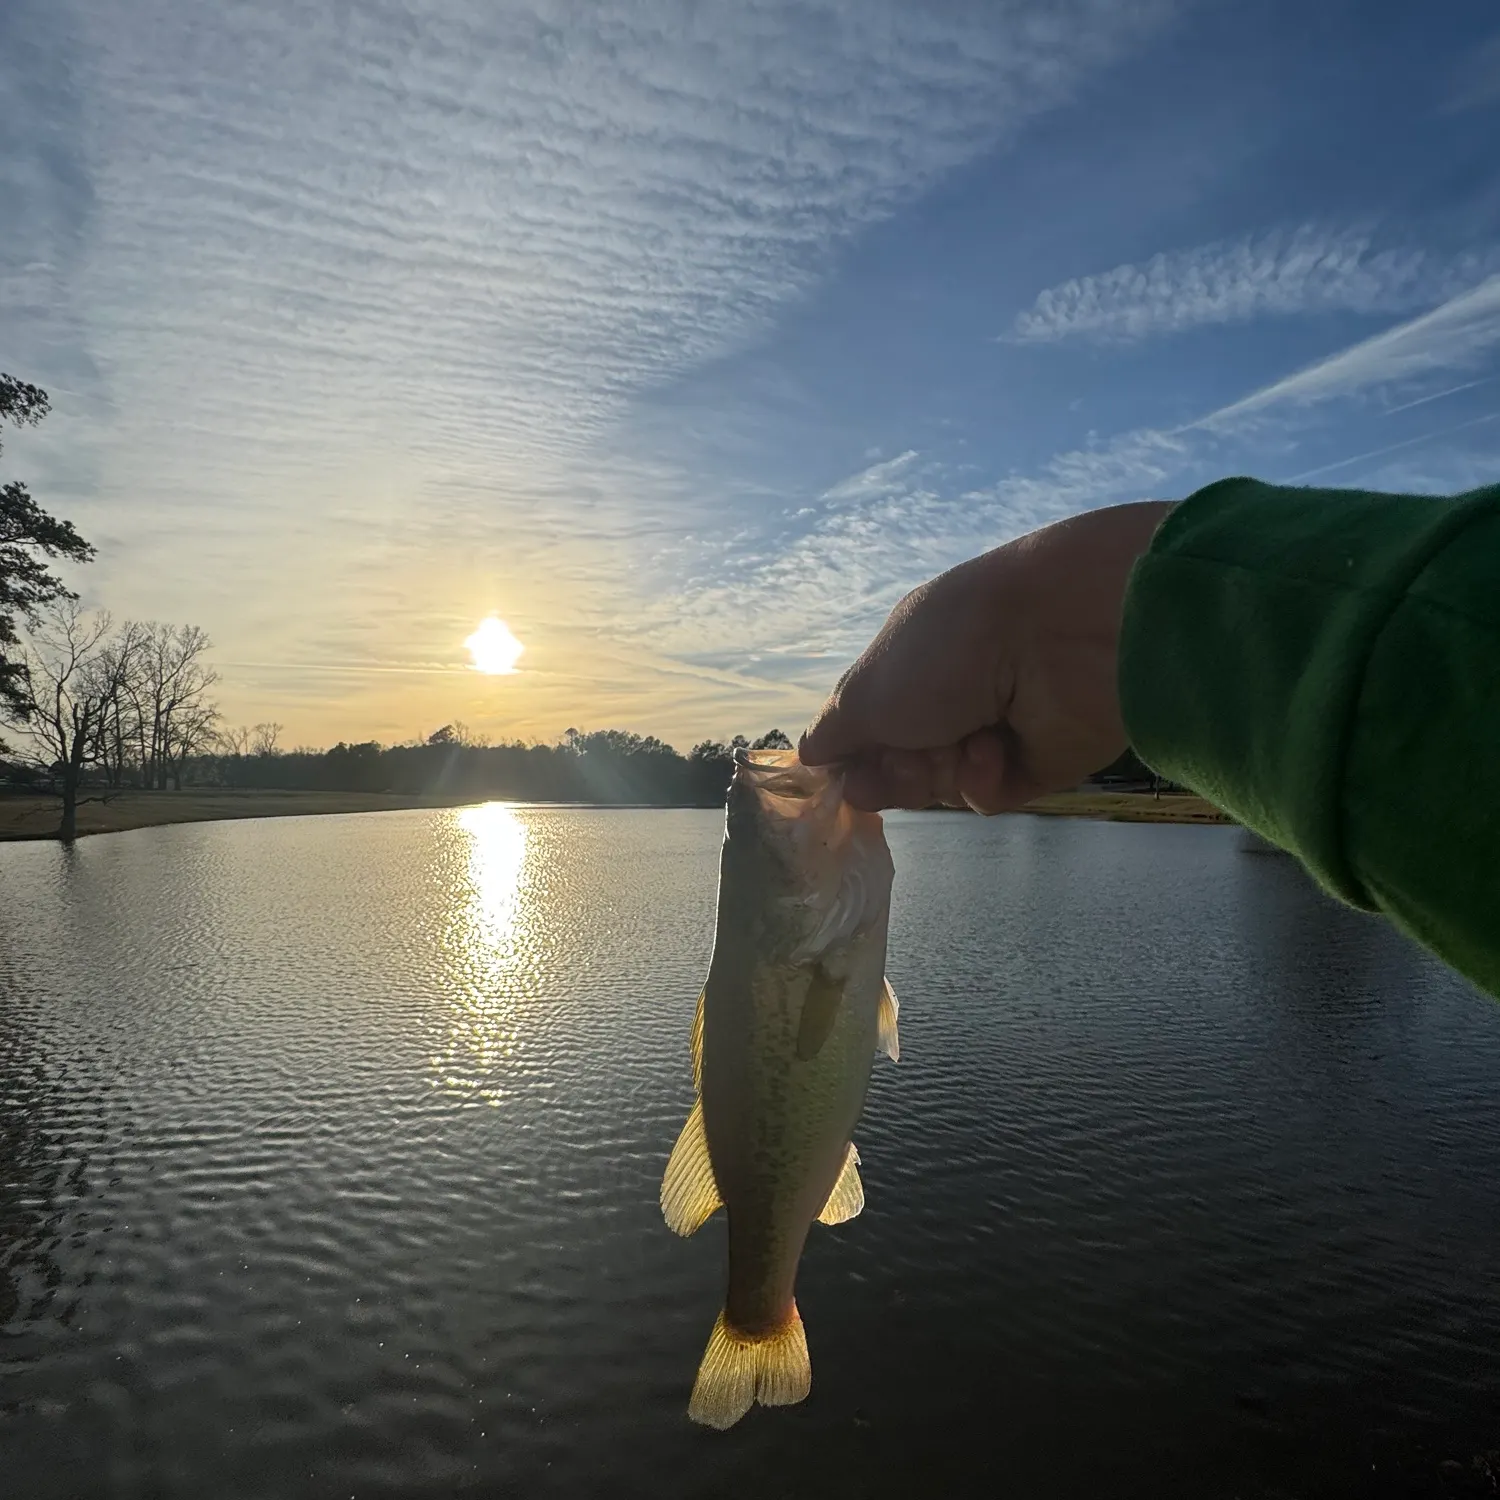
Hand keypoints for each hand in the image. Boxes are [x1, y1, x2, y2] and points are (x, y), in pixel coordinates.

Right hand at [798, 501, 1171, 811]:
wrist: (1056, 636)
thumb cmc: (945, 650)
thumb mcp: (867, 692)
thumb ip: (834, 732)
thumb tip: (808, 756)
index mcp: (908, 660)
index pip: (869, 723)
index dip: (853, 754)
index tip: (837, 777)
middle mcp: (950, 692)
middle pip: (902, 763)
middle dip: (894, 771)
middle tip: (901, 760)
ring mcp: (995, 728)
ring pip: (942, 786)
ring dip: (937, 773)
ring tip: (955, 743)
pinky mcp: (1038, 761)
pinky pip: (989, 794)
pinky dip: (981, 779)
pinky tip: (991, 751)